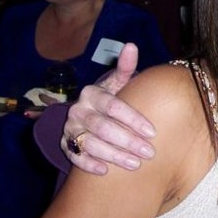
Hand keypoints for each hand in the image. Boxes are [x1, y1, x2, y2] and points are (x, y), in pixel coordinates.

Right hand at [61, 43, 155, 174]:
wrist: (89, 112)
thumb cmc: (111, 98)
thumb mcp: (118, 82)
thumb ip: (125, 67)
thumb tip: (131, 46)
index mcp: (92, 93)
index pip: (113, 107)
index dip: (133, 120)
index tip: (153, 132)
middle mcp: (78, 110)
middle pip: (102, 128)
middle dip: (127, 141)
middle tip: (149, 153)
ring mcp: (70, 128)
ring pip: (90, 144)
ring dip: (113, 155)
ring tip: (135, 164)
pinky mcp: (65, 144)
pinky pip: (74, 156)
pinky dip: (89, 164)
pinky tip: (106, 171)